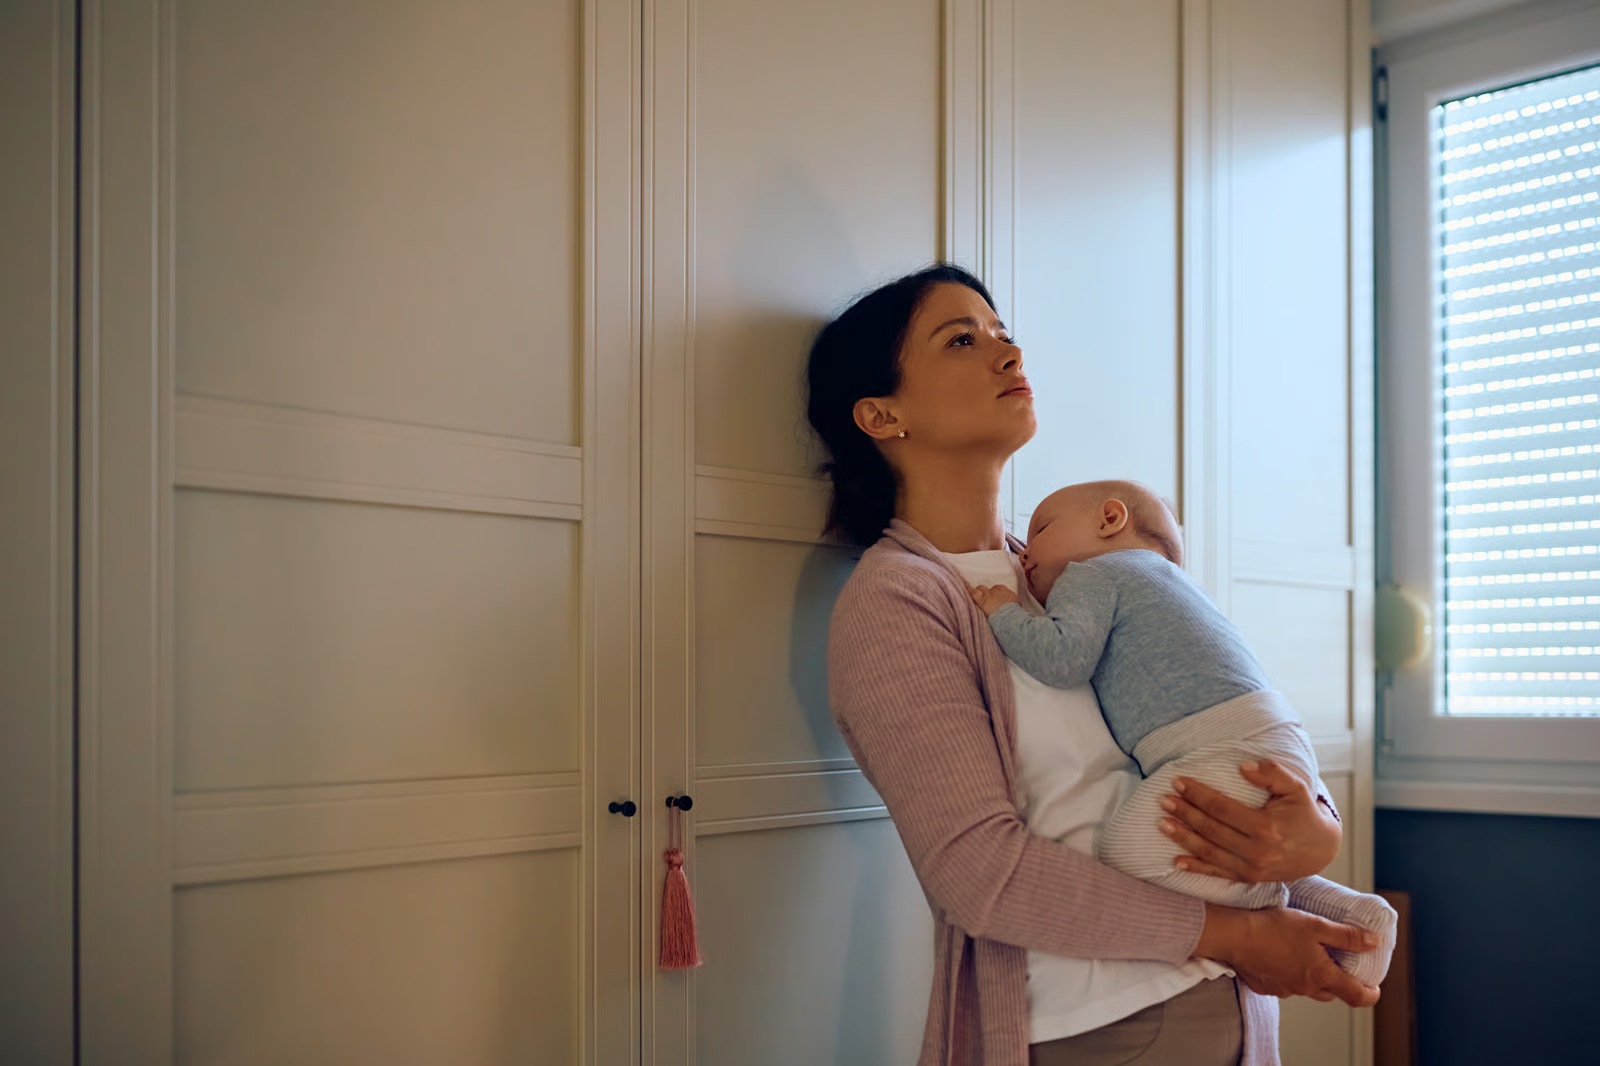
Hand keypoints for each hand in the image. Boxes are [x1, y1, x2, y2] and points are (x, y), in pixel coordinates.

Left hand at [969, 584, 1019, 615]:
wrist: (1010, 617)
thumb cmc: (1015, 613)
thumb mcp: (1017, 605)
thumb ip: (1012, 603)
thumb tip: (1013, 607)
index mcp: (1005, 591)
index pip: (997, 589)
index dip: (994, 594)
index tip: (993, 598)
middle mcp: (996, 591)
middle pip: (988, 589)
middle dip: (986, 593)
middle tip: (985, 600)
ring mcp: (987, 595)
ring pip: (980, 589)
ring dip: (978, 593)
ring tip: (974, 595)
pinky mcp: (981, 600)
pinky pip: (972, 592)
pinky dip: (969, 591)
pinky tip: (966, 589)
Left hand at [1160, 759, 1341, 882]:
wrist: (1320, 849)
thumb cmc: (1303, 813)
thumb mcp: (1295, 788)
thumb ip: (1272, 773)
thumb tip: (1243, 766)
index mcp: (1266, 827)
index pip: (1222, 808)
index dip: (1198, 795)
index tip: (1179, 782)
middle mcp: (1257, 851)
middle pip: (1211, 830)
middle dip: (1185, 813)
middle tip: (1164, 800)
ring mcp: (1252, 868)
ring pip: (1209, 852)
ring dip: (1183, 838)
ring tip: (1162, 823)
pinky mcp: (1249, 878)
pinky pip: (1217, 873)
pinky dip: (1196, 868)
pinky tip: (1176, 861)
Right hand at [1195, 905, 1380, 1006]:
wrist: (1235, 935)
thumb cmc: (1274, 928)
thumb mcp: (1316, 925)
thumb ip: (1347, 936)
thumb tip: (1374, 942)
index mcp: (1322, 975)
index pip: (1356, 996)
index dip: (1370, 994)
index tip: (1374, 989)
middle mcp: (1305, 988)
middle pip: (1331, 992)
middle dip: (1338, 981)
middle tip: (1337, 963)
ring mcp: (1284, 990)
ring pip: (1306, 988)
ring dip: (1311, 976)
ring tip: (1305, 955)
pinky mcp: (1265, 986)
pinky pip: (1284, 984)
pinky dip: (1288, 974)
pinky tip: (1279, 956)